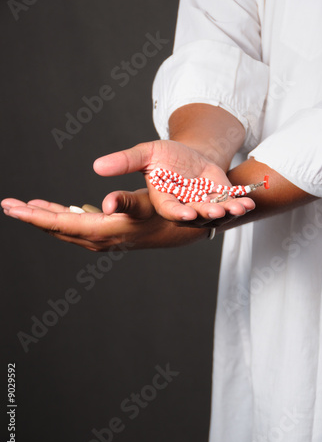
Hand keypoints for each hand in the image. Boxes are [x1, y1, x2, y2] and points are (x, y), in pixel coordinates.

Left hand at [1, 190, 207, 251]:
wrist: (183, 228)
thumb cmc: (166, 212)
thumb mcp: (147, 205)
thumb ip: (125, 203)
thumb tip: (104, 203)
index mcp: (104, 231)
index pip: (60, 225)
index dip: (34, 215)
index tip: (11, 207)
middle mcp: (100, 238)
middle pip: (57, 228)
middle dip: (31, 216)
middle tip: (7, 204)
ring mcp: (103, 238)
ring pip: (65, 228)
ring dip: (44, 217)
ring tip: (25, 206)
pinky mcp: (108, 233)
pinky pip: (77, 226)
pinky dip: (62, 217)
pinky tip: (58, 208)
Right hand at [94, 139, 254, 223]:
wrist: (189, 156)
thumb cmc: (165, 156)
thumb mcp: (146, 153)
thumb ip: (124, 161)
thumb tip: (96, 166)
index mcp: (165, 198)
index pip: (168, 208)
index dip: (176, 211)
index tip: (184, 213)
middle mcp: (185, 205)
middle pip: (195, 213)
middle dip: (205, 212)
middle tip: (215, 211)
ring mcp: (204, 204)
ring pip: (215, 211)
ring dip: (227, 210)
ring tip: (237, 208)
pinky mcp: (221, 198)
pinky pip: (231, 203)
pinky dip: (241, 203)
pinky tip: (250, 202)